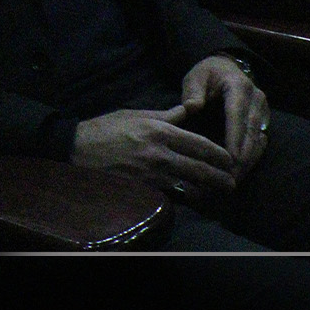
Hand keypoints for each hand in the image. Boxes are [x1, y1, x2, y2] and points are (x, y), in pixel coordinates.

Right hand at [71, 105, 236, 199]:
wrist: (77, 148)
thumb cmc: (107, 128)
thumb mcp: (137, 114)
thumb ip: (166, 115)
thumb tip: (188, 110)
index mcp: (160, 131)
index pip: (199, 144)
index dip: (218, 154)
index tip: (229, 159)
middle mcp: (160, 153)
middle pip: (199, 168)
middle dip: (219, 177)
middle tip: (231, 183)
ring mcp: (151, 174)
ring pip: (188, 186)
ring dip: (204, 192)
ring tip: (215, 195)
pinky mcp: (142, 189)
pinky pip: (170, 196)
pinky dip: (183, 198)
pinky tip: (191, 200)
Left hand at [179, 55, 269, 178]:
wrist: (226, 69)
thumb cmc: (208, 75)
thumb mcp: (196, 77)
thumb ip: (193, 91)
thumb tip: (192, 107)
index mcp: (239, 86)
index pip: (237, 114)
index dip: (234, 137)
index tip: (230, 158)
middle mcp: (256, 98)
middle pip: (251, 131)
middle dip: (242, 155)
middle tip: (230, 177)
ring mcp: (263, 109)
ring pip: (258, 139)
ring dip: (248, 160)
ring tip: (234, 178)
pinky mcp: (264, 119)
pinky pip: (260, 141)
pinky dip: (251, 156)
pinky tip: (241, 171)